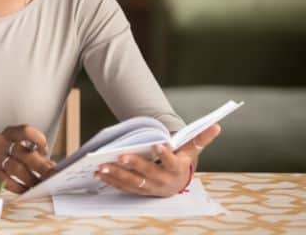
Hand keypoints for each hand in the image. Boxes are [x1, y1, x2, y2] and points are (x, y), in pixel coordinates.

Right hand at [0, 125, 55, 193]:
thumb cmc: (3, 153)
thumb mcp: (15, 145)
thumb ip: (32, 152)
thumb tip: (51, 165)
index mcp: (8, 133)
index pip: (25, 131)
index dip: (38, 139)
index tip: (44, 150)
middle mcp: (0, 143)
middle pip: (24, 154)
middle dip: (41, 166)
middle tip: (51, 174)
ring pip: (17, 169)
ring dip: (32, 179)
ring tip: (40, 184)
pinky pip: (8, 182)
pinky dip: (20, 187)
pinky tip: (26, 189)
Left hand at [94, 124, 220, 196]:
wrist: (177, 182)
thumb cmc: (182, 161)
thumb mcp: (191, 150)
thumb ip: (201, 138)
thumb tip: (216, 125)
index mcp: (177, 169)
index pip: (172, 162)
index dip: (165, 154)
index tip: (157, 144)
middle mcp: (164, 181)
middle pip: (148, 173)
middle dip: (134, 165)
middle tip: (121, 156)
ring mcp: (150, 188)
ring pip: (133, 182)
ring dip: (117, 175)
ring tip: (103, 166)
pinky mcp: (138, 190)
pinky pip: (123, 187)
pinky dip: (111, 180)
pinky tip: (99, 173)